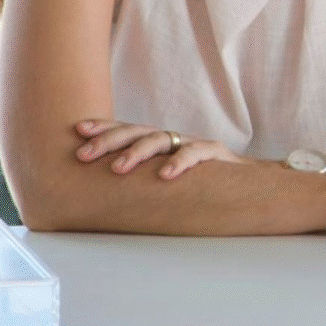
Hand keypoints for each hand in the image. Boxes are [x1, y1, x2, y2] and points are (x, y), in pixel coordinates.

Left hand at [74, 119, 244, 178]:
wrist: (246, 184)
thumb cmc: (199, 183)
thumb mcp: (165, 177)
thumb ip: (143, 180)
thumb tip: (99, 198)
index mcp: (158, 143)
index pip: (127, 130)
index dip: (103, 127)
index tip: (78, 130)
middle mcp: (172, 138)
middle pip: (136, 131)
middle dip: (108, 140)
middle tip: (83, 155)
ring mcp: (192, 143)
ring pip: (160, 139)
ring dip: (136, 152)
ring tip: (118, 168)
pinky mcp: (214, 153)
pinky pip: (195, 153)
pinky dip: (179, 162)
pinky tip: (165, 175)